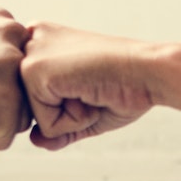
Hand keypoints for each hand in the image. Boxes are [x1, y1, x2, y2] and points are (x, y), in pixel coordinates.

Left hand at [20, 22, 161, 150]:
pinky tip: (90, 91)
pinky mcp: (33, 71)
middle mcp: (30, 41)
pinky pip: (46, 124)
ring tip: (93, 88)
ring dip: (72, 116)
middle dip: (68, 111)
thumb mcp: (86, 111)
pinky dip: (74, 120)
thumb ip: (57, 127)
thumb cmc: (125, 86)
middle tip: (95, 86)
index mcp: (41, 41)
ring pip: (36, 118)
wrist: (150, 71)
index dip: (71, 104)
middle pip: (33, 109)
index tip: (93, 80)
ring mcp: (29, 55)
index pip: (36, 99)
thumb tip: (34, 140)